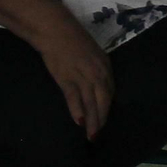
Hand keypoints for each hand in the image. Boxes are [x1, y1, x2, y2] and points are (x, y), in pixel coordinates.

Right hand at [37, 23, 113, 139]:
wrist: (56, 31)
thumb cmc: (73, 40)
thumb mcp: (92, 54)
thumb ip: (96, 70)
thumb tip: (97, 87)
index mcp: (105, 65)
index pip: (109, 91)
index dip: (107, 107)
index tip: (104, 119)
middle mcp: (97, 72)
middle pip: (103, 99)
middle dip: (101, 118)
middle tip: (98, 134)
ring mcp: (82, 75)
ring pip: (90, 102)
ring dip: (91, 120)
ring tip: (91, 135)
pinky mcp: (66, 78)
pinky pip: (74, 97)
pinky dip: (77, 110)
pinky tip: (78, 122)